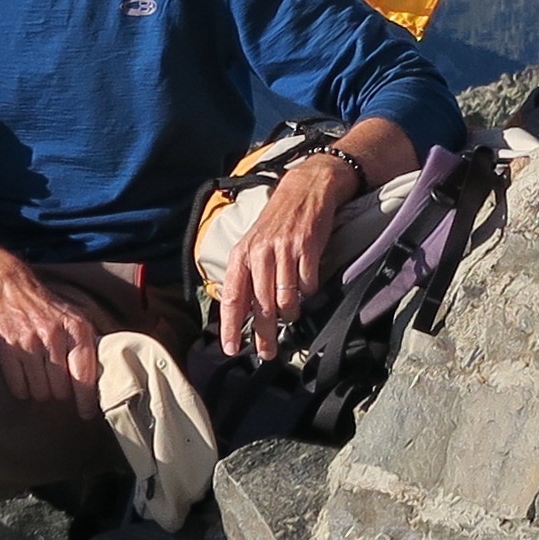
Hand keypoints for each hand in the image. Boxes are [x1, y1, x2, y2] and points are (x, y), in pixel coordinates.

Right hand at [0, 256, 110, 410]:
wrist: (5, 285)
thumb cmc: (44, 308)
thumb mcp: (73, 319)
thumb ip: (86, 347)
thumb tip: (99, 383)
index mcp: (77, 329)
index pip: (85, 376)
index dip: (86, 401)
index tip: (85, 414)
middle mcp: (55, 336)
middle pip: (61, 390)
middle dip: (58, 393)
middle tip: (54, 385)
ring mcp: (29, 342)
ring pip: (40, 392)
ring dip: (39, 391)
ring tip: (37, 377)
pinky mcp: (6, 348)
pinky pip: (18, 387)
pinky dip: (20, 388)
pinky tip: (22, 376)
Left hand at [217, 153, 360, 361]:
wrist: (307, 187)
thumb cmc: (278, 221)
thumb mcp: (254, 244)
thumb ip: (248, 275)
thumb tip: (243, 312)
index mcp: (242, 254)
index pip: (232, 296)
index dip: (230, 325)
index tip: (232, 348)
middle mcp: (260, 252)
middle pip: (260, 305)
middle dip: (263, 334)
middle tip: (268, 352)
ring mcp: (284, 249)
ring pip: (285, 299)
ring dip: (289, 313)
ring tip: (290, 315)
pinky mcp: (307, 247)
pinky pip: (307, 284)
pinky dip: (308, 291)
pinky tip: (307, 287)